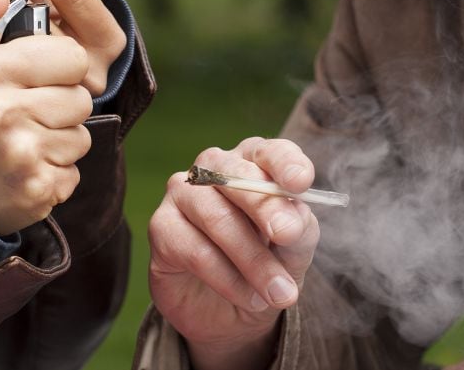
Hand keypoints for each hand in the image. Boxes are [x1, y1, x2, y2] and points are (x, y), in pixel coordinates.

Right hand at [0, 0, 92, 235]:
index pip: (73, 56)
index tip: (34, 77)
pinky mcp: (37, 191)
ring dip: (57, 142)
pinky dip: (53, 175)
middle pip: (82, 99)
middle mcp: (4, 113)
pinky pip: (72, 173)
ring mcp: (23, 155)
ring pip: (80, 137)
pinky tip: (20, 172)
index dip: (58, 66)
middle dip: (58, 105)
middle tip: (21, 116)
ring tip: (18, 144)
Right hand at [149, 137, 319, 369]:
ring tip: (279, 293)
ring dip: (253, 260)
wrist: (231, 312)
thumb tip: (294, 219)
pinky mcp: (161, 227)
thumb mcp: (295, 250)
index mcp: (254, 163)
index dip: (285, 163)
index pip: (270, 152)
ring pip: (217, 218)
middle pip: (237, 176)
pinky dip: (228, 279)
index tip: (301, 182)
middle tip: (288, 235)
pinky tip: (249, 297)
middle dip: (266, 206)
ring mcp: (183, 194)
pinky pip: (196, 251)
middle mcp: (215, 169)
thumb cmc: (267, 264)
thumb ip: (299, 230)